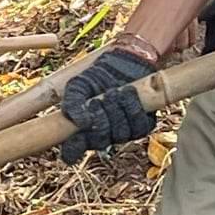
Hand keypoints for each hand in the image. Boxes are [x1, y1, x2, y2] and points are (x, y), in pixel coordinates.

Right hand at [58, 48, 157, 162]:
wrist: (121, 63)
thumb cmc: (95, 78)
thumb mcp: (77, 87)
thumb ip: (72, 104)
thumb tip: (82, 124)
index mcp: (81, 131)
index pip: (72, 152)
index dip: (72, 151)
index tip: (75, 136)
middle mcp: (102, 136)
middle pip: (100, 142)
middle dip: (100, 120)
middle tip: (97, 100)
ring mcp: (122, 133)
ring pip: (120, 134)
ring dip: (116, 111)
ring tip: (113, 93)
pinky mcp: (142, 126)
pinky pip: (140, 126)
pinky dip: (133, 108)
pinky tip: (127, 92)